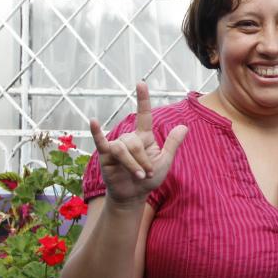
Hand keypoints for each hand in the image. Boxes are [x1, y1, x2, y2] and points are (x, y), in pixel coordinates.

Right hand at [90, 82, 187, 205]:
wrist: (134, 195)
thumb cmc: (149, 178)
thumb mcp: (165, 161)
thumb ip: (172, 144)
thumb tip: (184, 126)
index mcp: (144, 137)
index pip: (143, 114)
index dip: (142, 99)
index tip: (141, 83)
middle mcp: (129, 138)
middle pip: (135, 142)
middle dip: (143, 160)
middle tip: (147, 173)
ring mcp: (116, 146)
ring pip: (124, 149)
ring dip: (133, 164)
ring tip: (138, 175)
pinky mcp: (105, 155)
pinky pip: (101, 141)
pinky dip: (96, 132)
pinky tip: (93, 122)